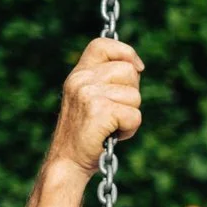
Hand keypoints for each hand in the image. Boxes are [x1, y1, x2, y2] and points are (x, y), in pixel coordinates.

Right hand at [47, 38, 143, 174]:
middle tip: (115, 112)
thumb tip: (137, 67)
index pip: (102, 44)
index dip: (125, 52)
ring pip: (135, 96)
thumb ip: (106, 80)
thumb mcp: (90, 98)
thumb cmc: (86, 132)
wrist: (68, 161)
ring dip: (130, 115)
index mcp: (78, 74)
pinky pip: (134, 115)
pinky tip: (112, 135)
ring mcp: (88, 94)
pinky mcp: (99, 111)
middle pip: (129, 71)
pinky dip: (130, 130)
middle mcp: (80, 80)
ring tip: (111, 126)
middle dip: (132, 94)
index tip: (138, 68)